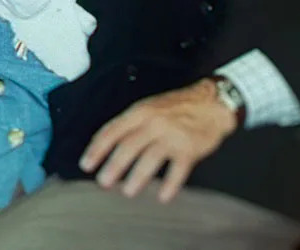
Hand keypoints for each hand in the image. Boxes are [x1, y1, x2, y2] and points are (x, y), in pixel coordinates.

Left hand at [78, 79, 238, 202]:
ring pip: (150, 158)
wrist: (212, 102)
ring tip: (128, 192)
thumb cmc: (178, 107)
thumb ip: (130, 124)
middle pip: (129, 146)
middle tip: (103, 182)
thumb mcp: (150, 107)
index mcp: (141, 112)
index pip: (113, 130)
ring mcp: (173, 135)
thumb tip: (107, 147)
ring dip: (137, 177)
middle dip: (114, 166)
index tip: (86, 165)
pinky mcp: (190, 148)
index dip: (97, 149)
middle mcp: (154, 123)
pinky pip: (178, 170)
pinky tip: (163, 197)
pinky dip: (170, 185)